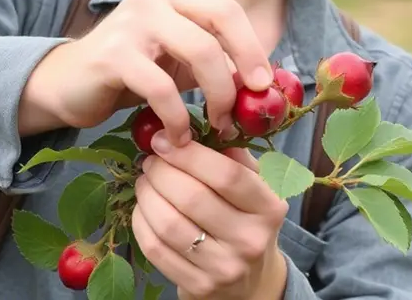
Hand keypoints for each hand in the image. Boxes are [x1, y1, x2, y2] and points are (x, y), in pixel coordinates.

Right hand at [19, 0, 273, 140]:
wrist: (69, 84)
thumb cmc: (135, 71)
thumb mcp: (179, 58)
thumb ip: (216, 58)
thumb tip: (268, 83)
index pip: (227, 10)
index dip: (252, 47)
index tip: (266, 86)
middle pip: (219, 22)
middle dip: (242, 69)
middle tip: (246, 109)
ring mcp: (132, 20)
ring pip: (199, 52)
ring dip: (216, 97)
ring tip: (215, 127)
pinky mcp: (114, 54)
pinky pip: (162, 87)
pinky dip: (178, 118)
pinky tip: (178, 138)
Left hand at [132, 131, 288, 299]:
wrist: (250, 282)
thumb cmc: (247, 221)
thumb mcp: (255, 188)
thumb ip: (234, 158)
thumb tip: (198, 127)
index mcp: (269, 208)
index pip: (227, 175)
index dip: (189, 155)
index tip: (164, 140)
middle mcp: (250, 240)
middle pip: (192, 198)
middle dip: (161, 172)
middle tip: (150, 161)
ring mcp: (224, 268)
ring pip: (169, 224)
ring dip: (147, 196)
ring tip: (144, 182)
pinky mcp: (198, 287)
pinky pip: (155, 249)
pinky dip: (141, 222)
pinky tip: (143, 208)